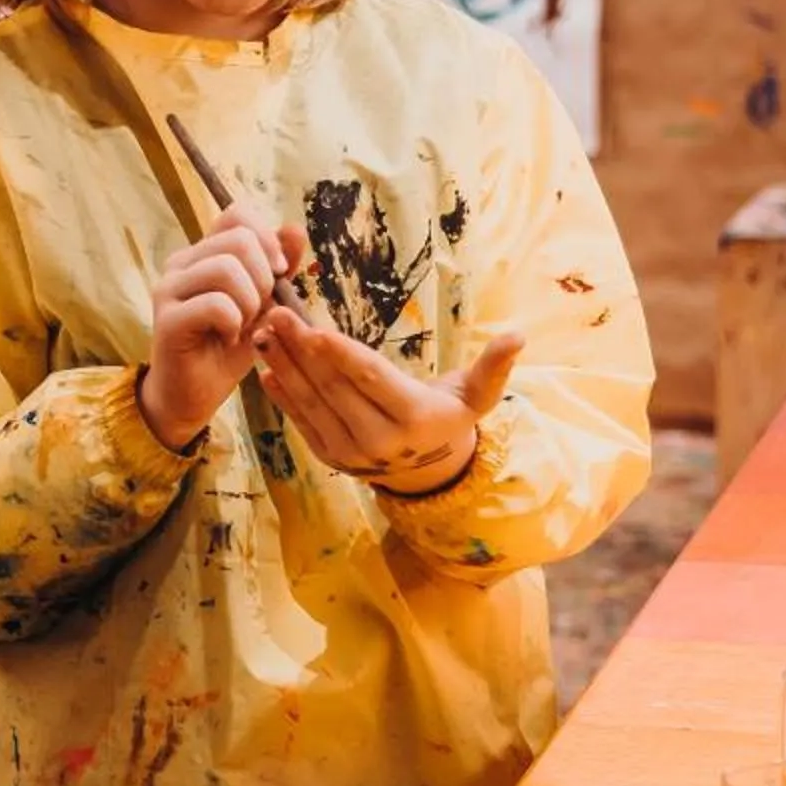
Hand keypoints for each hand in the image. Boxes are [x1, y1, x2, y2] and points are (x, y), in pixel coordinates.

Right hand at [137, 207, 307, 449]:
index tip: (277, 274)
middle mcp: (181, 263)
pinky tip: (226, 340)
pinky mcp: (167, 319)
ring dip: (249, 303)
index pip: (237, 215)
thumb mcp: (262, 304)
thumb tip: (294, 228)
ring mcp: (169, 288)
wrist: (194, 396)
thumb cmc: (226, 349)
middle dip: (264, 278)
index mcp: (203, 253)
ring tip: (242, 327)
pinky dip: (234, 324)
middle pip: (240, 239)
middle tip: (256, 311)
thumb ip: (277, 268)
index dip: (267, 239)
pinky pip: (217, 304)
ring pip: (227, 268)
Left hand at [252, 310, 522, 493]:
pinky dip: (283, 396)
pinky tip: (267, 368)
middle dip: (302, 350)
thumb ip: (494, 367)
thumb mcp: (476, 396)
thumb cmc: (450, 418)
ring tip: (266, 332)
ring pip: (312, 403)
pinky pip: (301, 423)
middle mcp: (379, 440)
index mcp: (414, 419)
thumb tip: (519, 335)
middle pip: (334, 388)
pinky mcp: (329, 457)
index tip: (315, 328)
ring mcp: (350, 453)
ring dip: (284, 367)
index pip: (372, 380)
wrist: (429, 472)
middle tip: (277, 313)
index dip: (342, 355)